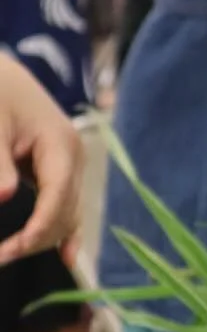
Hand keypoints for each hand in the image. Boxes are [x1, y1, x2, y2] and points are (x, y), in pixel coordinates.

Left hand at [0, 55, 82, 265]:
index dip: (38, 229)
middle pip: (66, 212)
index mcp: (61, 143)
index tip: (11, 251)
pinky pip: (67, 205)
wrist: (0, 74)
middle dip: (36, 239)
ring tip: (8, 254)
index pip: (58, 197)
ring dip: (44, 238)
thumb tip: (5, 197)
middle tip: (0, 257)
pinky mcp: (61, 168)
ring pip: (68, 214)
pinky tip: (66, 256)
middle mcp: (74, 156)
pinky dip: (64, 230)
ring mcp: (71, 163)